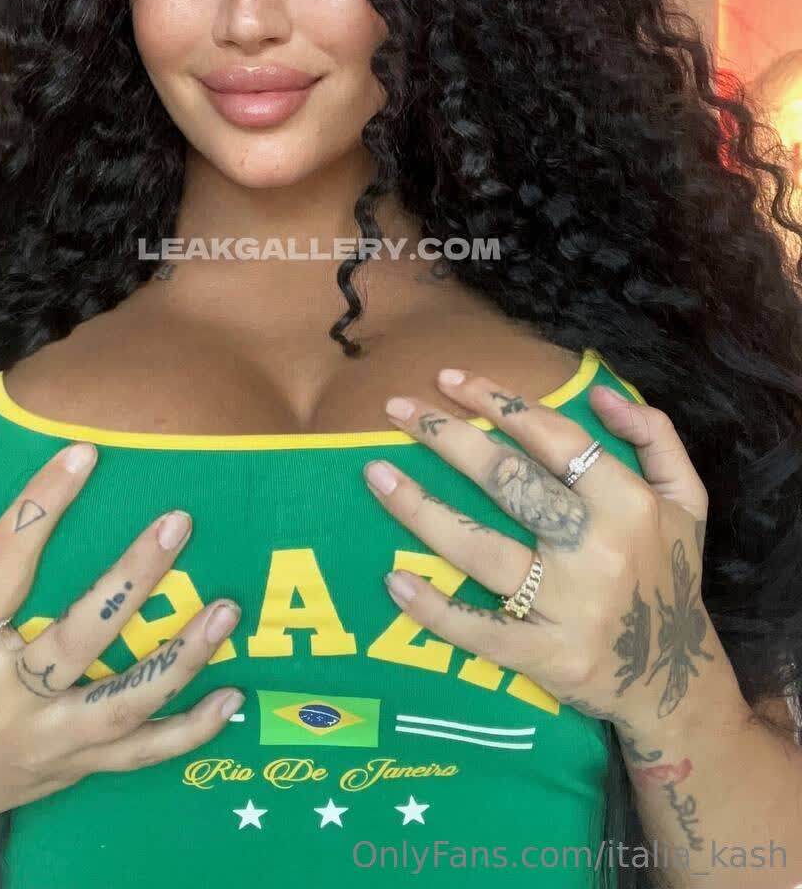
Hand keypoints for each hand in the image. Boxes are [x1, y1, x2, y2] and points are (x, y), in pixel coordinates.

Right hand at [0, 443, 242, 850]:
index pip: (0, 568)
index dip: (39, 507)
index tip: (83, 453)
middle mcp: (5, 697)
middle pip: (78, 637)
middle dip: (132, 578)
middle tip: (178, 520)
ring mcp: (50, 739)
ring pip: (123, 701)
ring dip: (181, 658)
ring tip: (227, 609)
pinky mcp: (80, 767)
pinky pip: (142, 754)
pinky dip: (191, 732)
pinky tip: (233, 697)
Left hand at [361, 365, 718, 735]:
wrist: (675, 682)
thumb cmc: (668, 575)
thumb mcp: (687, 501)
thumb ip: (656, 437)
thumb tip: (600, 395)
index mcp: (630, 505)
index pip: (555, 438)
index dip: (500, 402)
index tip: (449, 379)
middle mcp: (597, 551)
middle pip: (508, 482)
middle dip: (446, 437)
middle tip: (396, 407)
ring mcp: (567, 608)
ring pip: (480, 551)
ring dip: (420, 509)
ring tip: (375, 474)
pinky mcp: (543, 657)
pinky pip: (479, 630)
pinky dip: (434, 608)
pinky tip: (394, 579)